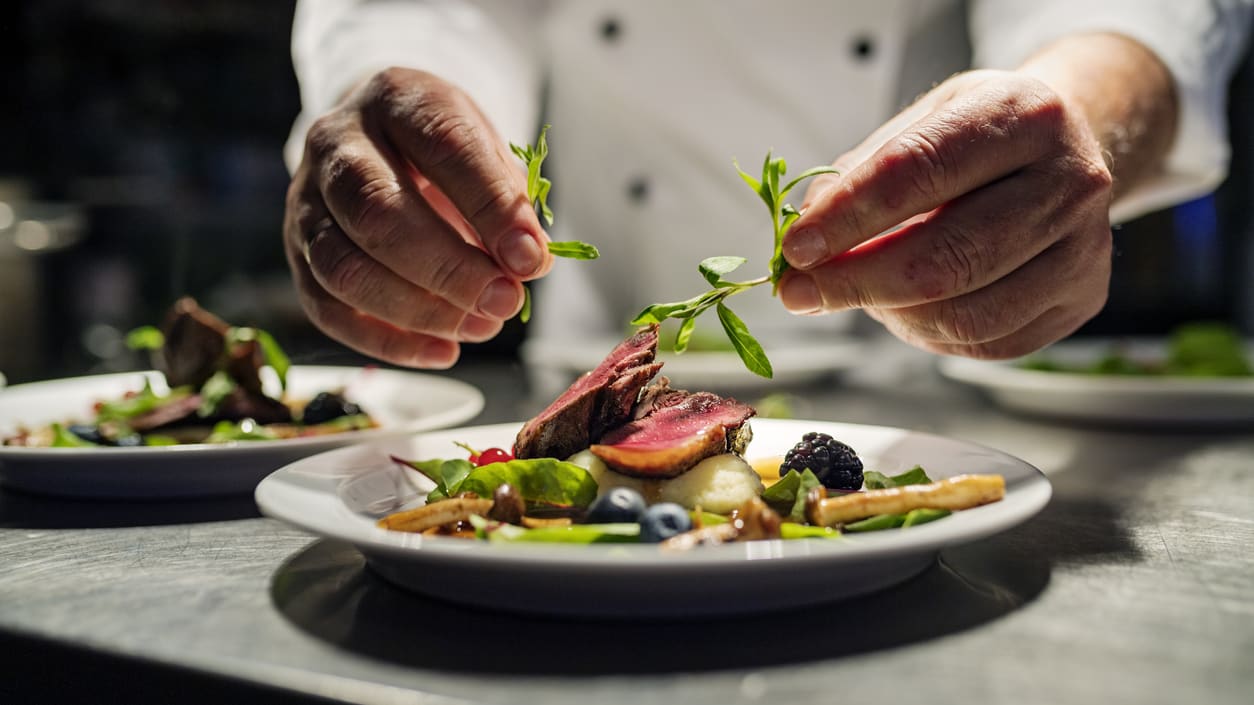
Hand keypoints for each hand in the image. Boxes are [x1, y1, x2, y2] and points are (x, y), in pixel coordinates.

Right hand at [283, 68, 551, 367]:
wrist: (379, 140)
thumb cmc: (442, 151)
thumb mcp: (484, 150)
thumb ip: (506, 198)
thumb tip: (526, 263)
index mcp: (395, 99)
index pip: (441, 146)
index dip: (489, 206)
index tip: (531, 258)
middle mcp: (336, 144)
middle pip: (377, 213)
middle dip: (448, 268)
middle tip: (504, 301)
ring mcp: (305, 201)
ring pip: (344, 268)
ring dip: (419, 310)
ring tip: (482, 327)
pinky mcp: (296, 254)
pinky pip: (328, 309)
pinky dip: (388, 342)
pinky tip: (443, 351)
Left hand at [778, 69, 1114, 358]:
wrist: (1066, 149)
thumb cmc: (980, 136)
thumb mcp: (922, 121)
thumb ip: (860, 174)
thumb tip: (805, 236)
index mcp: (1023, 114)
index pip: (917, 172)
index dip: (847, 217)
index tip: (795, 248)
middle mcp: (1070, 180)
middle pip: (944, 258)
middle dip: (854, 283)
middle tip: (798, 292)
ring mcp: (1084, 247)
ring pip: (965, 314)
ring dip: (889, 314)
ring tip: (854, 293)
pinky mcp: (1082, 298)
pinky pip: (986, 344)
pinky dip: (926, 335)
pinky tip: (903, 308)